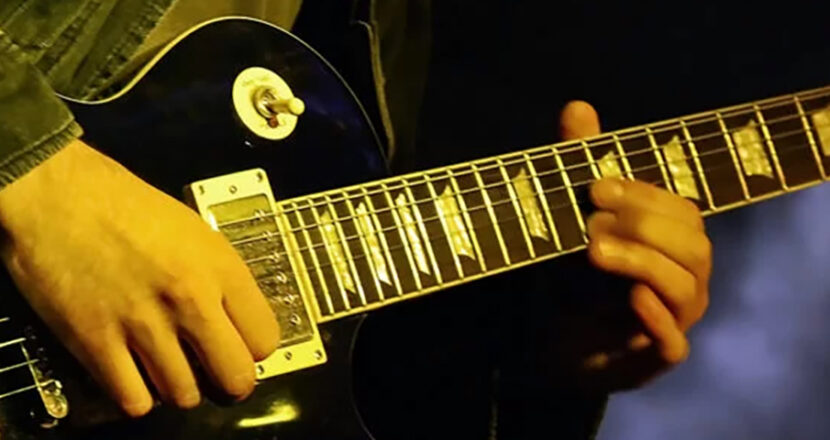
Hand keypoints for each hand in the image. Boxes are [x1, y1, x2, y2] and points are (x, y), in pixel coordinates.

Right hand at [0, 140, 279, 415]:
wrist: (59, 195)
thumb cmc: (128, 207)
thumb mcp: (195, 232)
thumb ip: (220, 279)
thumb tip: (236, 323)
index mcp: (220, 267)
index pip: (265, 339)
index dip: (254, 351)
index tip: (240, 348)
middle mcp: (190, 299)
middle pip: (236, 377)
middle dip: (229, 383)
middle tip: (213, 374)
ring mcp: (144, 324)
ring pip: (184, 395)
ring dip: (178, 389)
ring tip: (167, 369)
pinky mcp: (96, 342)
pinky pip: (134, 401)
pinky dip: (137, 397)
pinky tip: (134, 377)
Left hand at [557, 101, 710, 390]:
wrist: (553, 339)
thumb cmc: (573, 274)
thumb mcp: (571, 217)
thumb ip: (579, 165)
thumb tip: (577, 106)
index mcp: (674, 240)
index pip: (679, 209)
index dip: (641, 196)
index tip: (595, 188)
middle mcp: (686, 275)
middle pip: (692, 243)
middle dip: (643, 225)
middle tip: (591, 221)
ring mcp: (676, 318)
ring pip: (686, 286)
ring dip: (642, 263)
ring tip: (595, 251)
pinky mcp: (657, 356)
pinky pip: (673, 342)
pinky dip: (657, 319)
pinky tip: (632, 299)